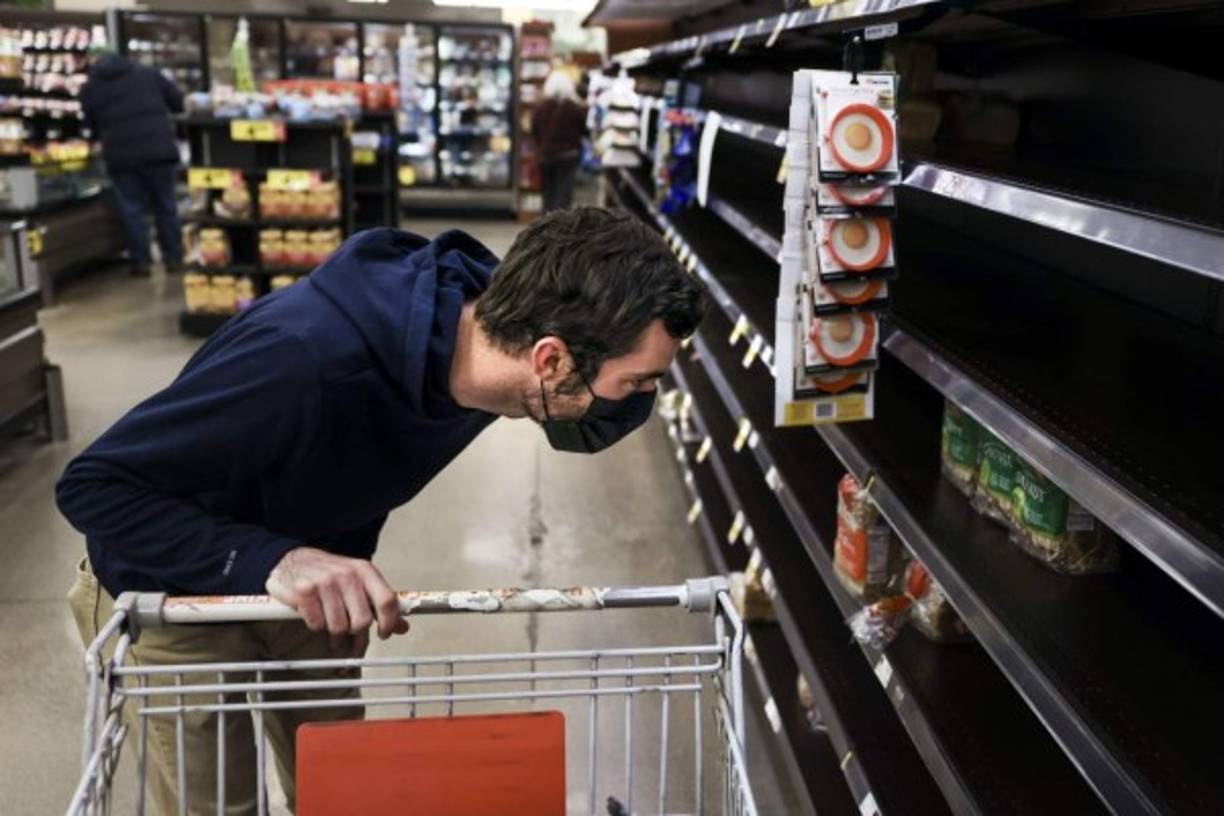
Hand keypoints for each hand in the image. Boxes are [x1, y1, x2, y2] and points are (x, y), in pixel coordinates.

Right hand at [265, 547, 409, 650]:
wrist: (290, 560)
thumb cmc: (328, 574)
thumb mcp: (358, 581)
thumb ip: (379, 603)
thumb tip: (402, 627)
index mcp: (364, 570)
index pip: (387, 600)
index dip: (389, 622)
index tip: (384, 634)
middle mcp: (347, 575)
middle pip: (362, 620)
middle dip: (357, 636)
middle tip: (351, 638)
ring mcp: (325, 582)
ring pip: (339, 627)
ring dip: (335, 637)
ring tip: (332, 634)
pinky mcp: (304, 592)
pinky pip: (317, 624)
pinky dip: (316, 627)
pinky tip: (315, 619)